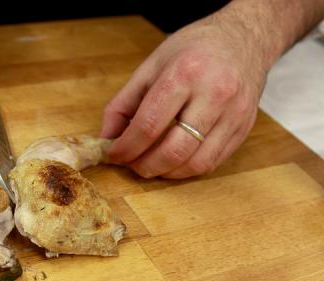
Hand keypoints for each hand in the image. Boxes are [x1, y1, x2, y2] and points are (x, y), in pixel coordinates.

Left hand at [101, 12, 267, 178]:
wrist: (244, 38)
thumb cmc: (193, 49)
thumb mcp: (150, 66)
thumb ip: (123, 103)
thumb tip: (107, 138)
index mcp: (185, 73)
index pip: (150, 124)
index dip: (127, 147)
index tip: (114, 155)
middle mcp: (214, 94)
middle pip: (174, 150)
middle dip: (145, 166)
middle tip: (132, 164)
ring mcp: (234, 113)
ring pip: (196, 163)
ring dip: (167, 172)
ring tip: (151, 164)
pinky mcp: (244, 128)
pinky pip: (213, 162)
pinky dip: (187, 169)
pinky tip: (174, 161)